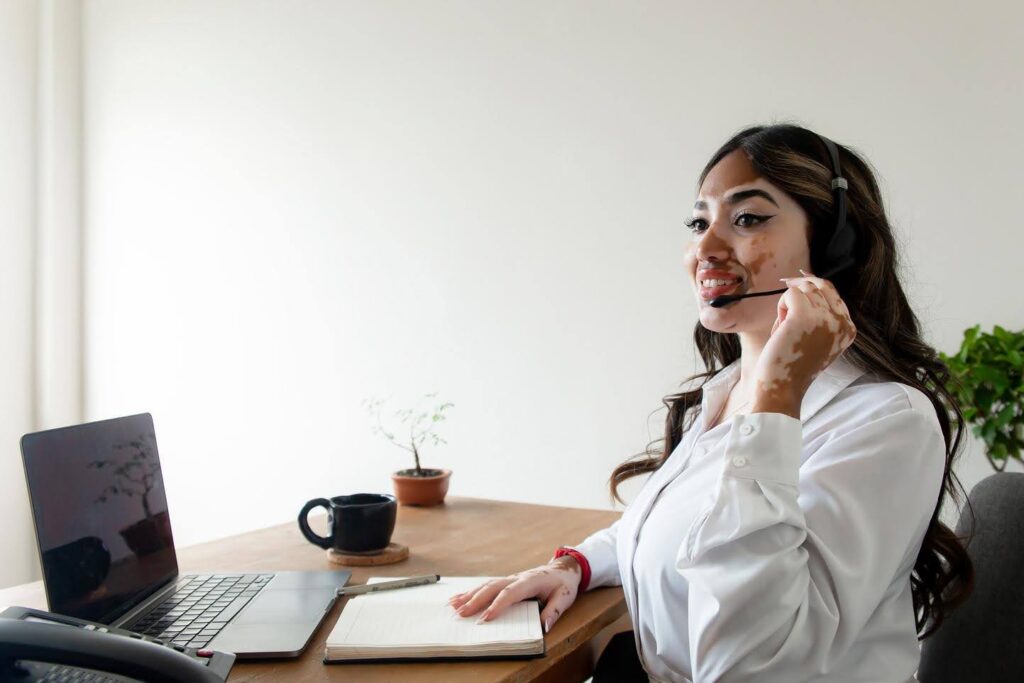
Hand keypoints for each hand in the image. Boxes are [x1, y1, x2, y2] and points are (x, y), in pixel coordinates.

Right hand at [447, 557, 581, 632]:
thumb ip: (555, 611)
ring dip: (470, 595)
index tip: (486, 617)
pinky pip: (487, 585)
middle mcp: (517, 578)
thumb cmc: (564, 584)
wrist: (563, 569)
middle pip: (493, 587)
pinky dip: (472, 591)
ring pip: (487, 585)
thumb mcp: (565, 598)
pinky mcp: (507, 581)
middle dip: (476, 600)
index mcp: (531, 581)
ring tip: (454, 605)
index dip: (498, 605)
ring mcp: (511, 578)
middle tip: (462, 613)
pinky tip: (459, 597)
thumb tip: (545, 627)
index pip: (511, 593)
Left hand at [752, 270, 856, 416]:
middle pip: (820, 285)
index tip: (798, 281)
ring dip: (789, 303)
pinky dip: (781, 306)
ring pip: (804, 289)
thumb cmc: (794, 366)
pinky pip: (791, 294)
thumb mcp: (819, 341)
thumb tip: (807, 284)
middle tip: (786, 295)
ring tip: (784, 328)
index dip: (814, 284)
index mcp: (848, 329)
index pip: (834, 293)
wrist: (782, 389)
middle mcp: (841, 322)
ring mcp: (824, 318)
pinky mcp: (804, 316)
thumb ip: (822, 318)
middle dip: (800, 289)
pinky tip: (780, 328)